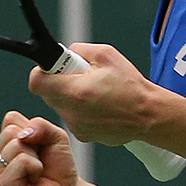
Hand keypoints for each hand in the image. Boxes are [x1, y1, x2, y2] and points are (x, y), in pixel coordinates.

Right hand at [0, 112, 80, 185]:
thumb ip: (40, 124)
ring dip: (35, 157)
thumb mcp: (55, 136)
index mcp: (3, 144)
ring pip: (15, 145)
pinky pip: (21, 161)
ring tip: (37, 172)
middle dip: (34, 143)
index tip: (40, 146)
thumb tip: (22, 135)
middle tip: (39, 161)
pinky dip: (35, 167)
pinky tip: (35, 180)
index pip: (10, 119)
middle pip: (10, 131)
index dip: (33, 129)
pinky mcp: (4, 185)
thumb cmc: (59, 166)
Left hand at [28, 43, 160, 147]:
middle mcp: (71, 112)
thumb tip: (64, 53)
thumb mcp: (106, 55)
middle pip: (47, 94)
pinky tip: (99, 105)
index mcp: (74, 92)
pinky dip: (80, 109)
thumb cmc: (131, 86)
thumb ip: (79, 49)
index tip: (55, 68)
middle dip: (59, 82)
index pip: (36, 82)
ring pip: (60, 105)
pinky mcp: (83, 135)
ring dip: (70, 96)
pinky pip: (72, 117)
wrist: (148, 115)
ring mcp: (76, 126)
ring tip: (94, 92)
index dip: (43, 72)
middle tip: (80, 77)